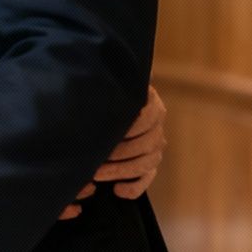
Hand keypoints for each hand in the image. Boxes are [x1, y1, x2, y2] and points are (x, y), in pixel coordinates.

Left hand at [61, 84, 167, 217]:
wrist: (107, 108)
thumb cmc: (106, 96)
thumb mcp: (110, 86)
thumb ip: (114, 80)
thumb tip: (112, 61)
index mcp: (152, 105)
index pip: (146, 119)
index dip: (127, 128)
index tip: (104, 132)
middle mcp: (157, 127)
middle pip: (145, 144)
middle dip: (118, 154)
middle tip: (94, 157)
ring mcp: (155, 148)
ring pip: (145, 164)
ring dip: (120, 171)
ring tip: (96, 173)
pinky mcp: (149, 166)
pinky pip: (146, 180)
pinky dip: (134, 188)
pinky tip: (117, 190)